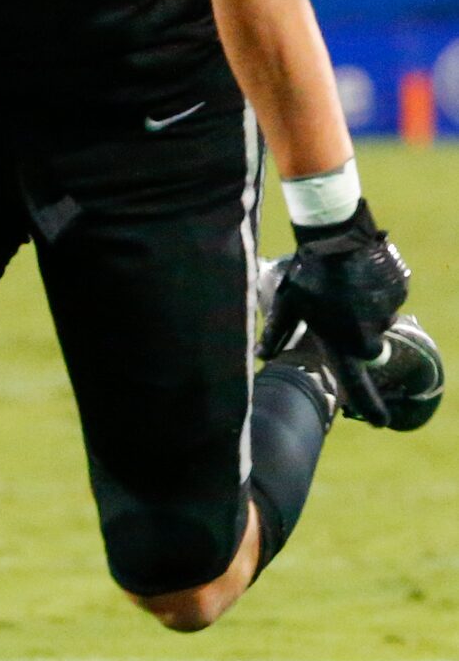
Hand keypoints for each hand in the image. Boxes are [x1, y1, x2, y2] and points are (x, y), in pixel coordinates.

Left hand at [259, 200, 409, 424]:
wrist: (336, 238)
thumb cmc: (307, 274)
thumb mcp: (287, 305)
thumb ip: (276, 333)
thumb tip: (260, 357)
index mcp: (343, 344)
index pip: (357, 384)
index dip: (368, 405)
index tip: (378, 422)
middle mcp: (370, 336)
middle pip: (367, 344)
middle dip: (355, 331)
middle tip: (337, 305)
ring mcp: (389, 314)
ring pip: (380, 318)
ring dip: (366, 308)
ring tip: (346, 285)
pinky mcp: (401, 293)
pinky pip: (391, 297)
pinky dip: (379, 290)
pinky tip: (362, 273)